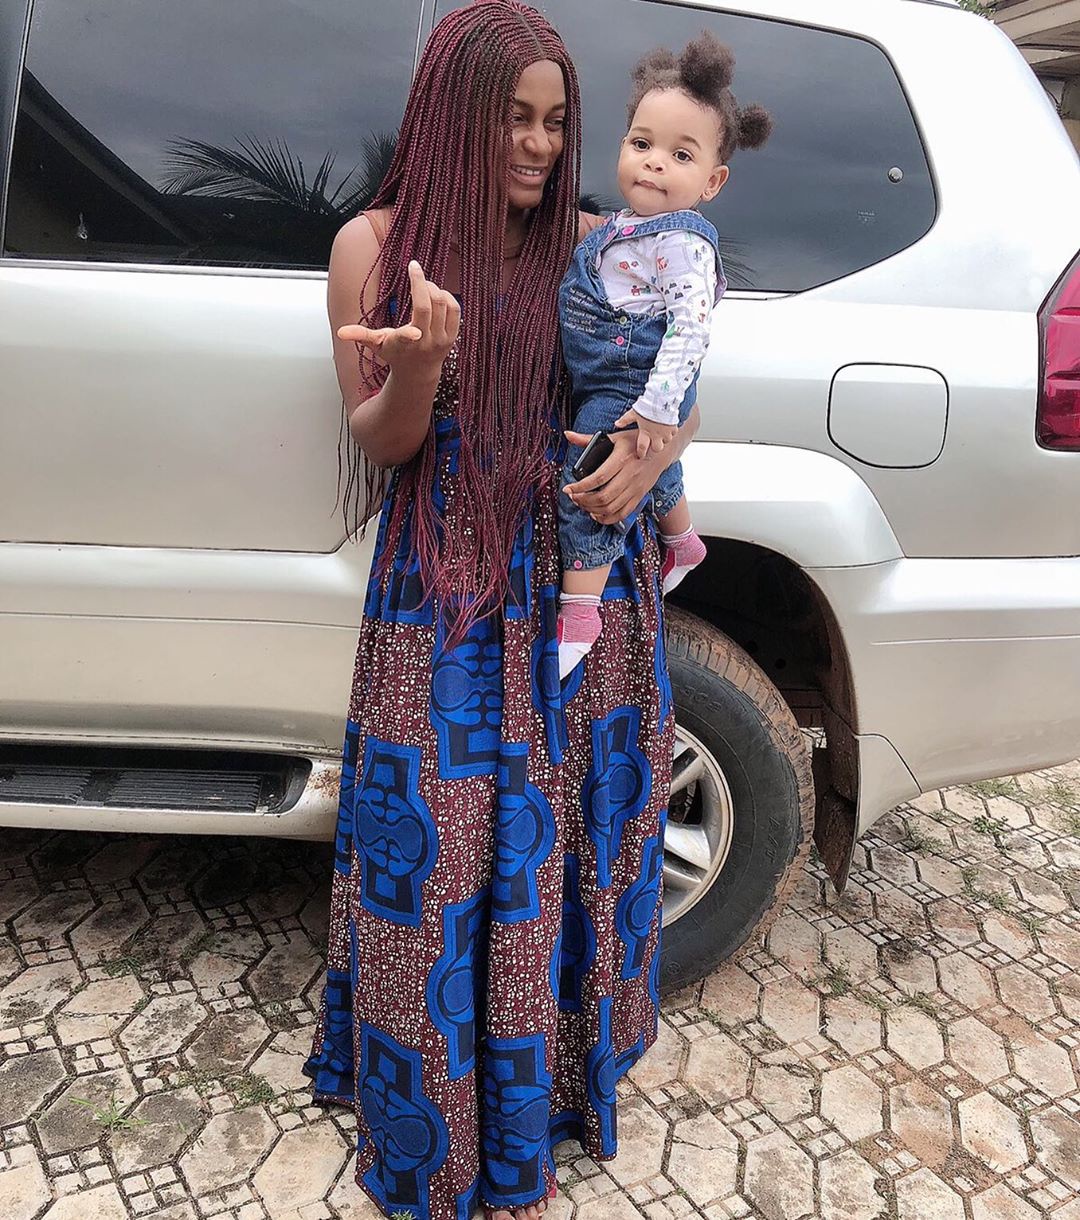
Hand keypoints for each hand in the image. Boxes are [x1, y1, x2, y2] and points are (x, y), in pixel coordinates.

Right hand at [337, 260, 459, 380]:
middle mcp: (426, 342)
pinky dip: (446, 296)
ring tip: (424, 284)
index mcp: (405, 344)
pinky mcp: (453, 335)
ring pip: (443, 304)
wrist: (418, 371)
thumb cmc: (396, 353)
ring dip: (433, 288)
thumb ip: (360, 336)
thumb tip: (340, 332)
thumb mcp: (377, 345)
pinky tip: (436, 294)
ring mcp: (442, 339)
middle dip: (421, 282)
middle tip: (414, 269)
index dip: (409, 332)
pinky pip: (455, 309)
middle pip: (428, 306)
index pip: (408, 336)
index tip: (412, 328)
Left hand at [563, 428, 674, 525]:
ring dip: (592, 509)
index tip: (568, 489)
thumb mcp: (614, 437)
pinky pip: (622, 513)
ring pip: (611, 507)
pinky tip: (596, 514)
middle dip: (584, 500)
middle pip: (603, 496)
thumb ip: (588, 439)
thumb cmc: (637, 442)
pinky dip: (607, 518)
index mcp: (621, 459)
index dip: (580, 487)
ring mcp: (636, 488)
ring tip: (582, 504)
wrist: (662, 450)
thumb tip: (568, 435)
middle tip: (573, 497)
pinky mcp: (639, 496)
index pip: (598, 478)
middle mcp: (630, 475)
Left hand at [613, 407, 678, 457]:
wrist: (661, 399)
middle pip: (657, 448)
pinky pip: (674, 432)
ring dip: (664, 438)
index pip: (642, 448)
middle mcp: (657, 435)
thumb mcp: (634, 413)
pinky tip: (668, 426)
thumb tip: (616, 424)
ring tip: (661, 432)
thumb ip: (625, 420)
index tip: (640, 455)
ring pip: (667, 440)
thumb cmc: (647, 406)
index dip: (641, 453)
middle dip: (656, 446)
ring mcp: (666, 431)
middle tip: (654, 441)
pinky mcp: (673, 426)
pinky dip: (671, 431)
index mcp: (645, 432)